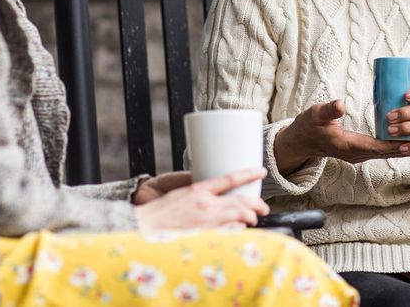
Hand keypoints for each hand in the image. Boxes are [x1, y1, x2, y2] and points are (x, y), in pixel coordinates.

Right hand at [134, 168, 269, 230]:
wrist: (145, 228)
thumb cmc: (160, 212)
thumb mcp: (180, 193)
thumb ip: (199, 192)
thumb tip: (216, 189)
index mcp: (199, 190)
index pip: (230, 178)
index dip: (249, 173)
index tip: (261, 171)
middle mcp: (206, 205)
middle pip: (241, 201)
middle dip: (257, 204)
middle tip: (264, 206)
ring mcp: (207, 222)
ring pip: (239, 217)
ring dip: (250, 217)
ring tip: (254, 218)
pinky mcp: (206, 236)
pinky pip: (230, 233)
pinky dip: (239, 230)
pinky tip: (241, 229)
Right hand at [273, 99, 403, 174]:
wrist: (301, 141)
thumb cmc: (308, 126)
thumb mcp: (315, 115)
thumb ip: (328, 110)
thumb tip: (340, 105)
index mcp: (348, 146)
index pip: (378, 147)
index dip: (397, 144)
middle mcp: (357, 153)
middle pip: (388, 152)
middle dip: (408, 145)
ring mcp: (359, 154)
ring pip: (387, 152)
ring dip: (404, 146)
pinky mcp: (360, 151)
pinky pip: (382, 150)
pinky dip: (395, 144)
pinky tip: (407, 136)